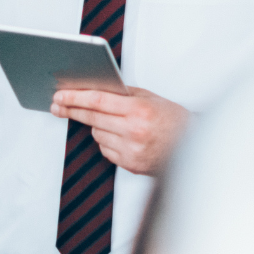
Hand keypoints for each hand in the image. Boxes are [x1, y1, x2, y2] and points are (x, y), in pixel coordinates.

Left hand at [51, 86, 189, 175]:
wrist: (195, 148)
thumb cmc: (176, 121)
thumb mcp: (152, 99)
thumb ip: (124, 94)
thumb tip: (95, 89)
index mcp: (140, 111)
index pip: (98, 101)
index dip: (75, 98)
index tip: (60, 95)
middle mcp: (134, 132)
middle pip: (92, 119)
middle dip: (72, 110)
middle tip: (57, 105)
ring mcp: (131, 151)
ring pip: (97, 135)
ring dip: (98, 126)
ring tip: (114, 122)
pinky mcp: (130, 165)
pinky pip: (106, 150)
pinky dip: (108, 141)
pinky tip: (122, 137)